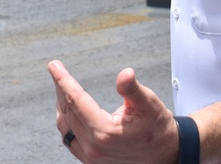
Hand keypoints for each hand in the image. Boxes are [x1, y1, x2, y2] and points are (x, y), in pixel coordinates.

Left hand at [48, 60, 179, 163]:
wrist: (167, 156)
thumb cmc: (158, 128)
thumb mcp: (150, 105)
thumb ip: (133, 89)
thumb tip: (125, 73)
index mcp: (104, 132)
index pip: (76, 100)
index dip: (63, 80)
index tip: (53, 65)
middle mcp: (93, 147)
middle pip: (68, 111)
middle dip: (61, 88)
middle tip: (57, 70)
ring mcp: (91, 157)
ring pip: (65, 126)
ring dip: (61, 105)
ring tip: (61, 86)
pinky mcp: (91, 161)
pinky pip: (70, 139)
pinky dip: (66, 121)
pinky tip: (68, 109)